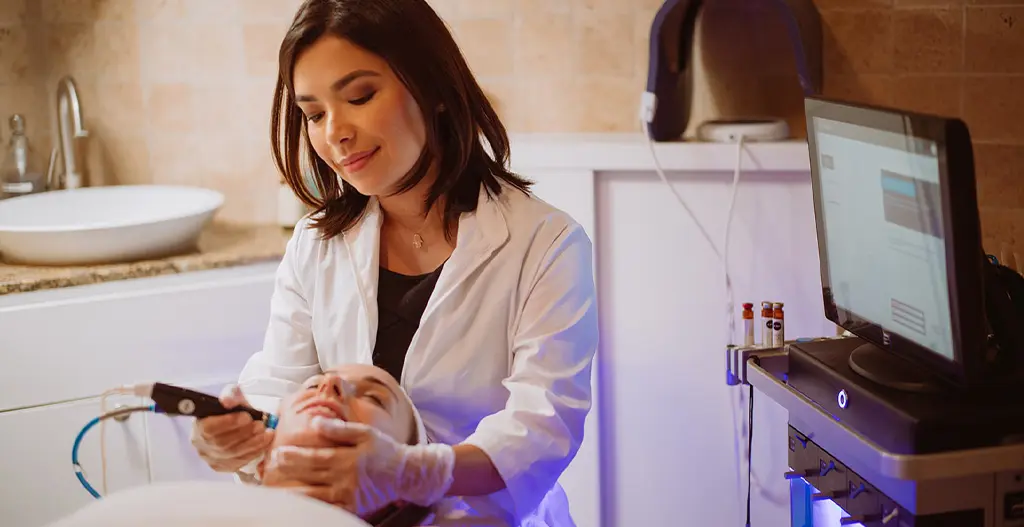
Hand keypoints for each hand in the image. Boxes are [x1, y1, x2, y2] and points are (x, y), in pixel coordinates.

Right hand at [190, 384, 274, 472]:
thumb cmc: (232, 409)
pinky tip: (264, 442)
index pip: (209, 429)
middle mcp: (201, 446)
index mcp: (198, 426)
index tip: (247, 416)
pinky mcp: (224, 467)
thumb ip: (230, 395)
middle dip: (244, 433)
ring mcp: (212, 459)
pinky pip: (239, 462)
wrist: (238, 422)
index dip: (228, 423)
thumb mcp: (232, 395)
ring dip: (252, 443)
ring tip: (266, 432)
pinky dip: (254, 452)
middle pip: (222, 443)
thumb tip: (227, 401)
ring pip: (232, 455)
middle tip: (260, 424)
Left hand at [263, 417, 454, 516]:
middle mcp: (347, 479)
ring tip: (273, 489)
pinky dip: (310, 507)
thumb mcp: (365, 433)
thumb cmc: (384, 450)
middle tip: (268, 468)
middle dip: (287, 472)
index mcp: (349, 458)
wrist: (405, 474)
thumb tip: (314, 422)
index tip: (277, 453)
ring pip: (314, 497)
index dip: (294, 456)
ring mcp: (349, 496)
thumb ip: (339, 428)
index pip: (315, 457)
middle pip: (311, 476)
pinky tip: (295, 505)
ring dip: (292, 493)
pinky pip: (326, 509)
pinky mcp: (351, 508)